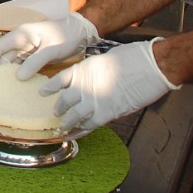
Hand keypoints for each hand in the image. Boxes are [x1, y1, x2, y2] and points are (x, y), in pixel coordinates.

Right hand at [0, 12, 99, 78]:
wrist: (81, 33)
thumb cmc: (65, 35)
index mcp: (21, 35)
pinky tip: (20, 87)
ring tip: (6, 90)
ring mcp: (28, 49)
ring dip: (10, 75)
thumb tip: (18, 77)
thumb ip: (35, 62)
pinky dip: (21, 75)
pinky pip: (23, 67)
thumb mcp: (50, 49)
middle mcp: (21, 42)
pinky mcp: (35, 56)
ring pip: (13, 64)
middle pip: (4, 57)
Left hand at [44, 39, 179, 130]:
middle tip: (55, 114)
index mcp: (83, 69)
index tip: (42, 92)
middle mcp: (84, 85)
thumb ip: (94, 72)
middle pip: (64, 100)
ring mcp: (94, 100)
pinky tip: (78, 134)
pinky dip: (82, 131)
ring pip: (73, 116)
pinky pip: (89, 125)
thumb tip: (91, 81)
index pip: (59, 79)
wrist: (149, 66)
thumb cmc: (132, 58)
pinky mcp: (106, 113)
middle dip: (59, 108)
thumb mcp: (105, 60)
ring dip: (67, 123)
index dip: (50, 87)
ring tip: (62, 128)